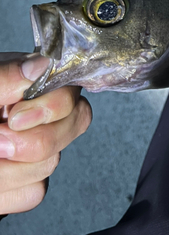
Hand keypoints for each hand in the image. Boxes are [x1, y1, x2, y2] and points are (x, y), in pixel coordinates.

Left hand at [0, 53, 91, 214]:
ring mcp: (35, 148)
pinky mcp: (24, 181)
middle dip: (29, 141)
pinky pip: (34, 192)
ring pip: (51, 163)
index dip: (51, 108)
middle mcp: (39, 114)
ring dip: (9, 168)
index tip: (13, 115)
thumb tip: (41, 64)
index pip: (71, 94)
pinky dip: (6, 190)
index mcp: (29, 85)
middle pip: (73, 127)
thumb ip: (4, 77)